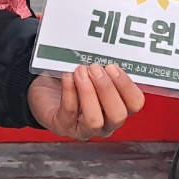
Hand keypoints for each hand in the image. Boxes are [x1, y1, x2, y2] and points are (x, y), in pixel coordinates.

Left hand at [27, 64, 145, 139]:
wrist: (44, 89)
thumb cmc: (73, 79)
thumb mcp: (92, 72)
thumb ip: (103, 67)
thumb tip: (105, 49)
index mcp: (118, 107)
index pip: (135, 104)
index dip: (127, 86)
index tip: (113, 67)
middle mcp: (106, 123)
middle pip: (118, 115)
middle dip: (107, 90)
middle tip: (95, 69)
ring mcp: (85, 129)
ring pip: (95, 120)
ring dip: (88, 93)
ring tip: (80, 72)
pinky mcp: (63, 127)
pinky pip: (69, 113)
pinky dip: (69, 92)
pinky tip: (67, 77)